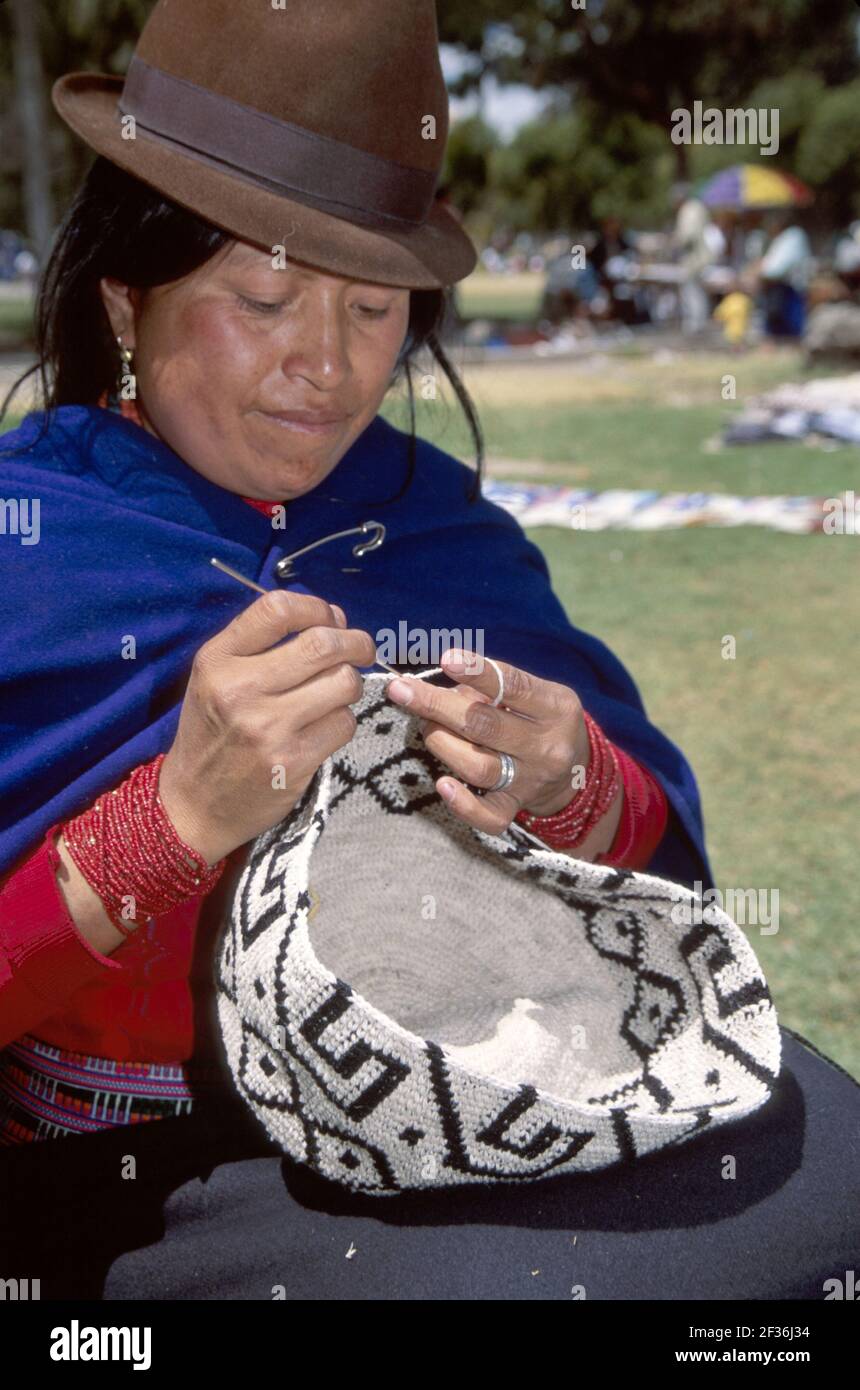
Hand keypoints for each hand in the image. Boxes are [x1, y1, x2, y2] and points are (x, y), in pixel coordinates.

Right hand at [158, 590, 376, 863]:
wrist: (194, 804)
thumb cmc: (211, 732)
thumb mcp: (214, 678)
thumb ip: (262, 643)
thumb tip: (334, 618)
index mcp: (217, 660)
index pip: (278, 609)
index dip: (317, 607)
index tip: (330, 619)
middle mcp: (240, 689)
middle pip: (323, 644)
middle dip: (354, 641)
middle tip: (359, 649)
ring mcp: (268, 727)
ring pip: (343, 683)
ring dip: (350, 684)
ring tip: (337, 692)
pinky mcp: (294, 761)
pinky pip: (344, 724)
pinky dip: (343, 721)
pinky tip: (325, 726)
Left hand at [385, 649, 591, 837]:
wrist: (577, 774)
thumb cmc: (542, 720)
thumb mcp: (535, 694)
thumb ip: (495, 687)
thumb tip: (444, 687)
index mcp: (555, 708)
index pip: (513, 686)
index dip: (478, 672)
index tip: (446, 659)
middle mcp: (546, 746)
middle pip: (485, 725)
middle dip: (437, 705)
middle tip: (401, 690)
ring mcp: (530, 781)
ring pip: (477, 766)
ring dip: (441, 742)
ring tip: (426, 725)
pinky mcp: (515, 808)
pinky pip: (488, 815)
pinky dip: (463, 804)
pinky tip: (443, 785)